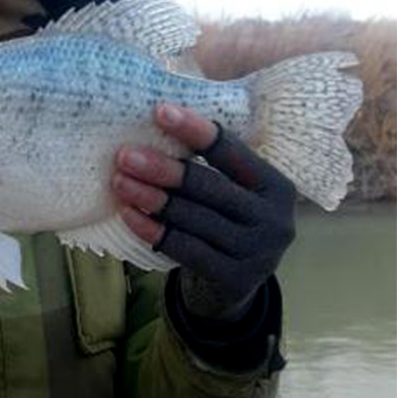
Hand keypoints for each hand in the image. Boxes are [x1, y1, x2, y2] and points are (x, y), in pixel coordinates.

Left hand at [112, 103, 295, 323]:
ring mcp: (257, 252)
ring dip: (152, 198)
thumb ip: (219, 167)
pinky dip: (153, 230)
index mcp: (277, 187)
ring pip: (194, 218)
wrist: (238, 286)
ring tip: (120, 181)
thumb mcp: (239, 193)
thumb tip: (164, 122)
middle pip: (210, 187)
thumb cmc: (230, 223)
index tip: (160, 111)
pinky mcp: (235, 278)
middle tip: (125, 155)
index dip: (196, 131)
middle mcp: (274, 219)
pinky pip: (185, 248)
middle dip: (164, 169)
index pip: (233, 153)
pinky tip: (129, 214)